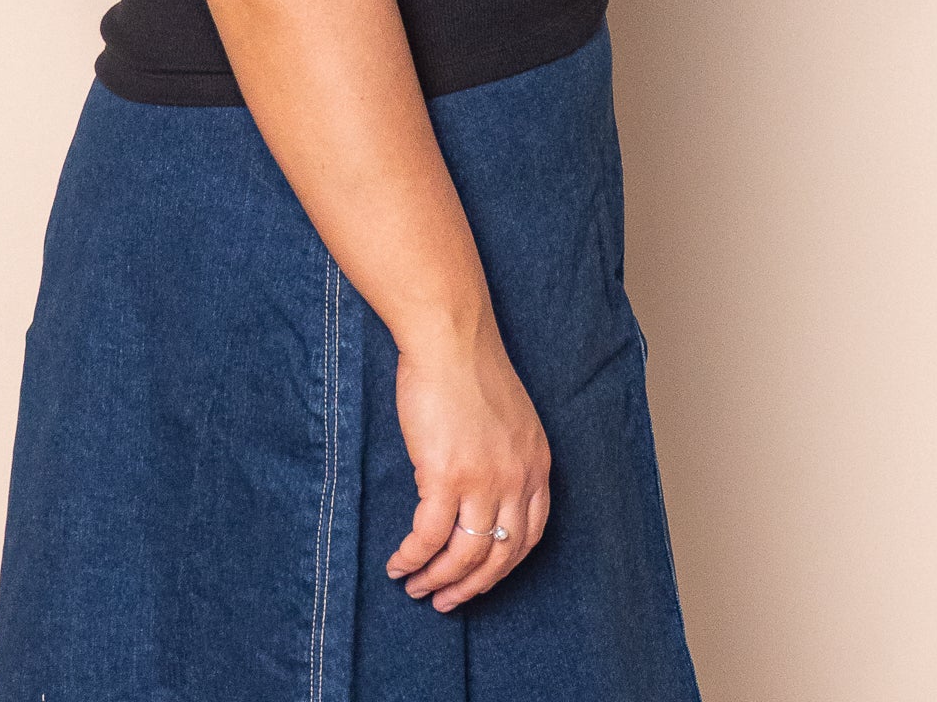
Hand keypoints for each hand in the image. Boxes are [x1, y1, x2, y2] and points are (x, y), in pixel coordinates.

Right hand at [386, 321, 551, 612]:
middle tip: (445, 600)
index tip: (480, 578)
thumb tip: (480, 492)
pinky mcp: (445, 476)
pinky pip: (428, 536)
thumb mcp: (510, 418)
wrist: (450, 336)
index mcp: (537, 465)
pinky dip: (412, 557)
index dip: (502, 566)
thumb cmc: (470, 367)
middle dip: (470, 585)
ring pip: (464, 554)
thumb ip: (506, 457)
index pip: (529, 536)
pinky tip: (399, 564)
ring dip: (438, 579)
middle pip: (499, 555)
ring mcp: (483, 481)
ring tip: (417, 588)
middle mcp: (517, 479)